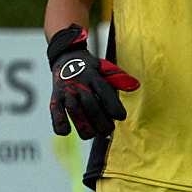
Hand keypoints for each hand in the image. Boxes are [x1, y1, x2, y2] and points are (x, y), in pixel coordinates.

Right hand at [47, 25, 138, 139]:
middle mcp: (79, 83)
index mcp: (93, 75)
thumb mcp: (106, 68)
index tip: (121, 117)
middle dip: (101, 121)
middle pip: (90, 104)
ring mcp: (66, 90)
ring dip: (83, 126)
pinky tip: (67, 131)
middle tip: (108, 130)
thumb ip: (119, 78)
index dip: (113, 106)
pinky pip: (55, 112)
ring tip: (92, 134)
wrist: (66, 56)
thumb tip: (135, 86)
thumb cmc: (90, 68)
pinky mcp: (55, 96)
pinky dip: (60, 123)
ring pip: (74, 110)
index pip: (105, 91)